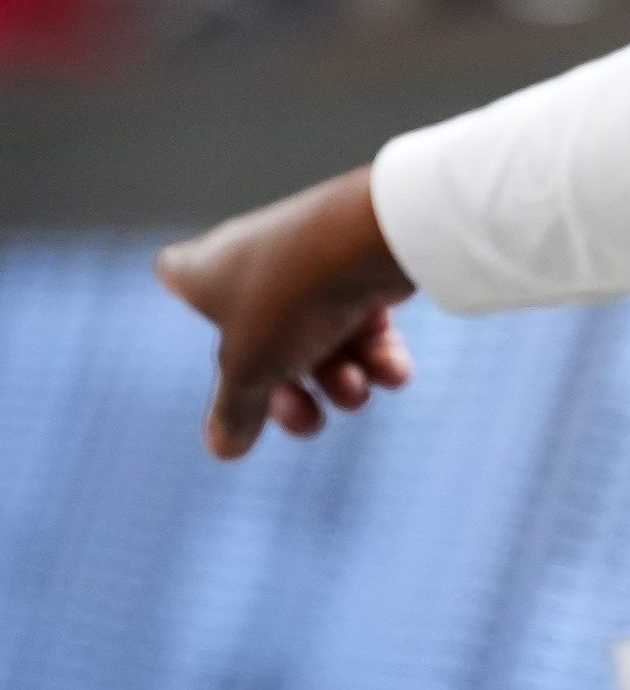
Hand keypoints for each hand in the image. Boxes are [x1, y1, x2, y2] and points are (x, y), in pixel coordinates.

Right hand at [154, 167, 417, 457]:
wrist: (374, 240)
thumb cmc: (291, 298)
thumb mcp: (251, 370)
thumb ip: (235, 410)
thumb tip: (224, 449)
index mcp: (205, 272)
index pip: (175, 274)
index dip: (181, 295)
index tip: (202, 318)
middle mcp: (256, 260)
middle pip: (261, 342)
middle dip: (290, 393)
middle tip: (309, 418)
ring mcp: (312, 261)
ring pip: (318, 337)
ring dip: (342, 380)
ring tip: (356, 390)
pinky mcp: (365, 263)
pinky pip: (365, 320)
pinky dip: (380, 353)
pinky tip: (394, 372)